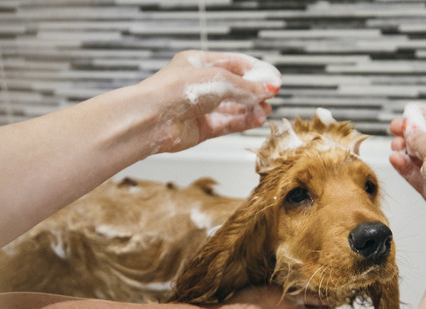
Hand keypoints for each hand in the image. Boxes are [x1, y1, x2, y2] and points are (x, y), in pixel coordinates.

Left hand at [140, 50, 280, 152]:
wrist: (151, 119)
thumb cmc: (175, 91)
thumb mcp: (219, 80)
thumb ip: (247, 87)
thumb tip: (269, 89)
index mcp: (198, 64)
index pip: (234, 64)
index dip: (256, 72)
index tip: (273, 79)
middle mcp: (199, 85)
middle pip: (234, 87)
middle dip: (254, 92)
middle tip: (271, 96)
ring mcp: (199, 108)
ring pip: (232, 107)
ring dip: (251, 109)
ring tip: (265, 111)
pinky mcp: (200, 128)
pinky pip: (226, 123)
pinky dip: (242, 122)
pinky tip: (257, 120)